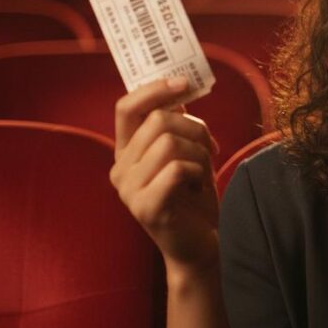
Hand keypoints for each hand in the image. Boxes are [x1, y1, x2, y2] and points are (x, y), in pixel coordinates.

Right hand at [111, 76, 221, 278]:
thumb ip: (176, 124)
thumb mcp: (186, 153)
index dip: (156, 89)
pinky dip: (197, 174)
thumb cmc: (195, 196)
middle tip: (207, 150)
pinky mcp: (145, 207)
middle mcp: (120, 169)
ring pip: (170, 143)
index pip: (127, 107)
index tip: (185, 82)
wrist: (202, 245)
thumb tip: (179, 89)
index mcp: (125, 151)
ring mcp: (129, 190)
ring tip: (200, 175)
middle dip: (195, 129)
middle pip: (159, 120)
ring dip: (199, 154)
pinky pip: (176, 169)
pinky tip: (197, 189)